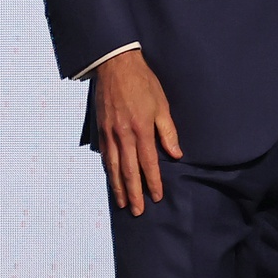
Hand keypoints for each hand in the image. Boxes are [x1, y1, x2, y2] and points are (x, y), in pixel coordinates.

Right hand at [93, 48, 181, 214]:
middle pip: (129, 171)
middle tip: (137, 211)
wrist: (115, 66)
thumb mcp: (162, 104)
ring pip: (114, 167)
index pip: (148, 163)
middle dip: (134, 193)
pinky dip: (109, 171)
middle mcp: (124, 135)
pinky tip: (112, 180)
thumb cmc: (143, 83)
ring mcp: (110, 134)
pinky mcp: (101, 130)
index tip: (157, 196)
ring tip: (123, 203)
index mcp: (141, 129)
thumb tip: (175, 154)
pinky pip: (105, 156)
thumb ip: (168, 131)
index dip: (153, 182)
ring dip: (119, 187)